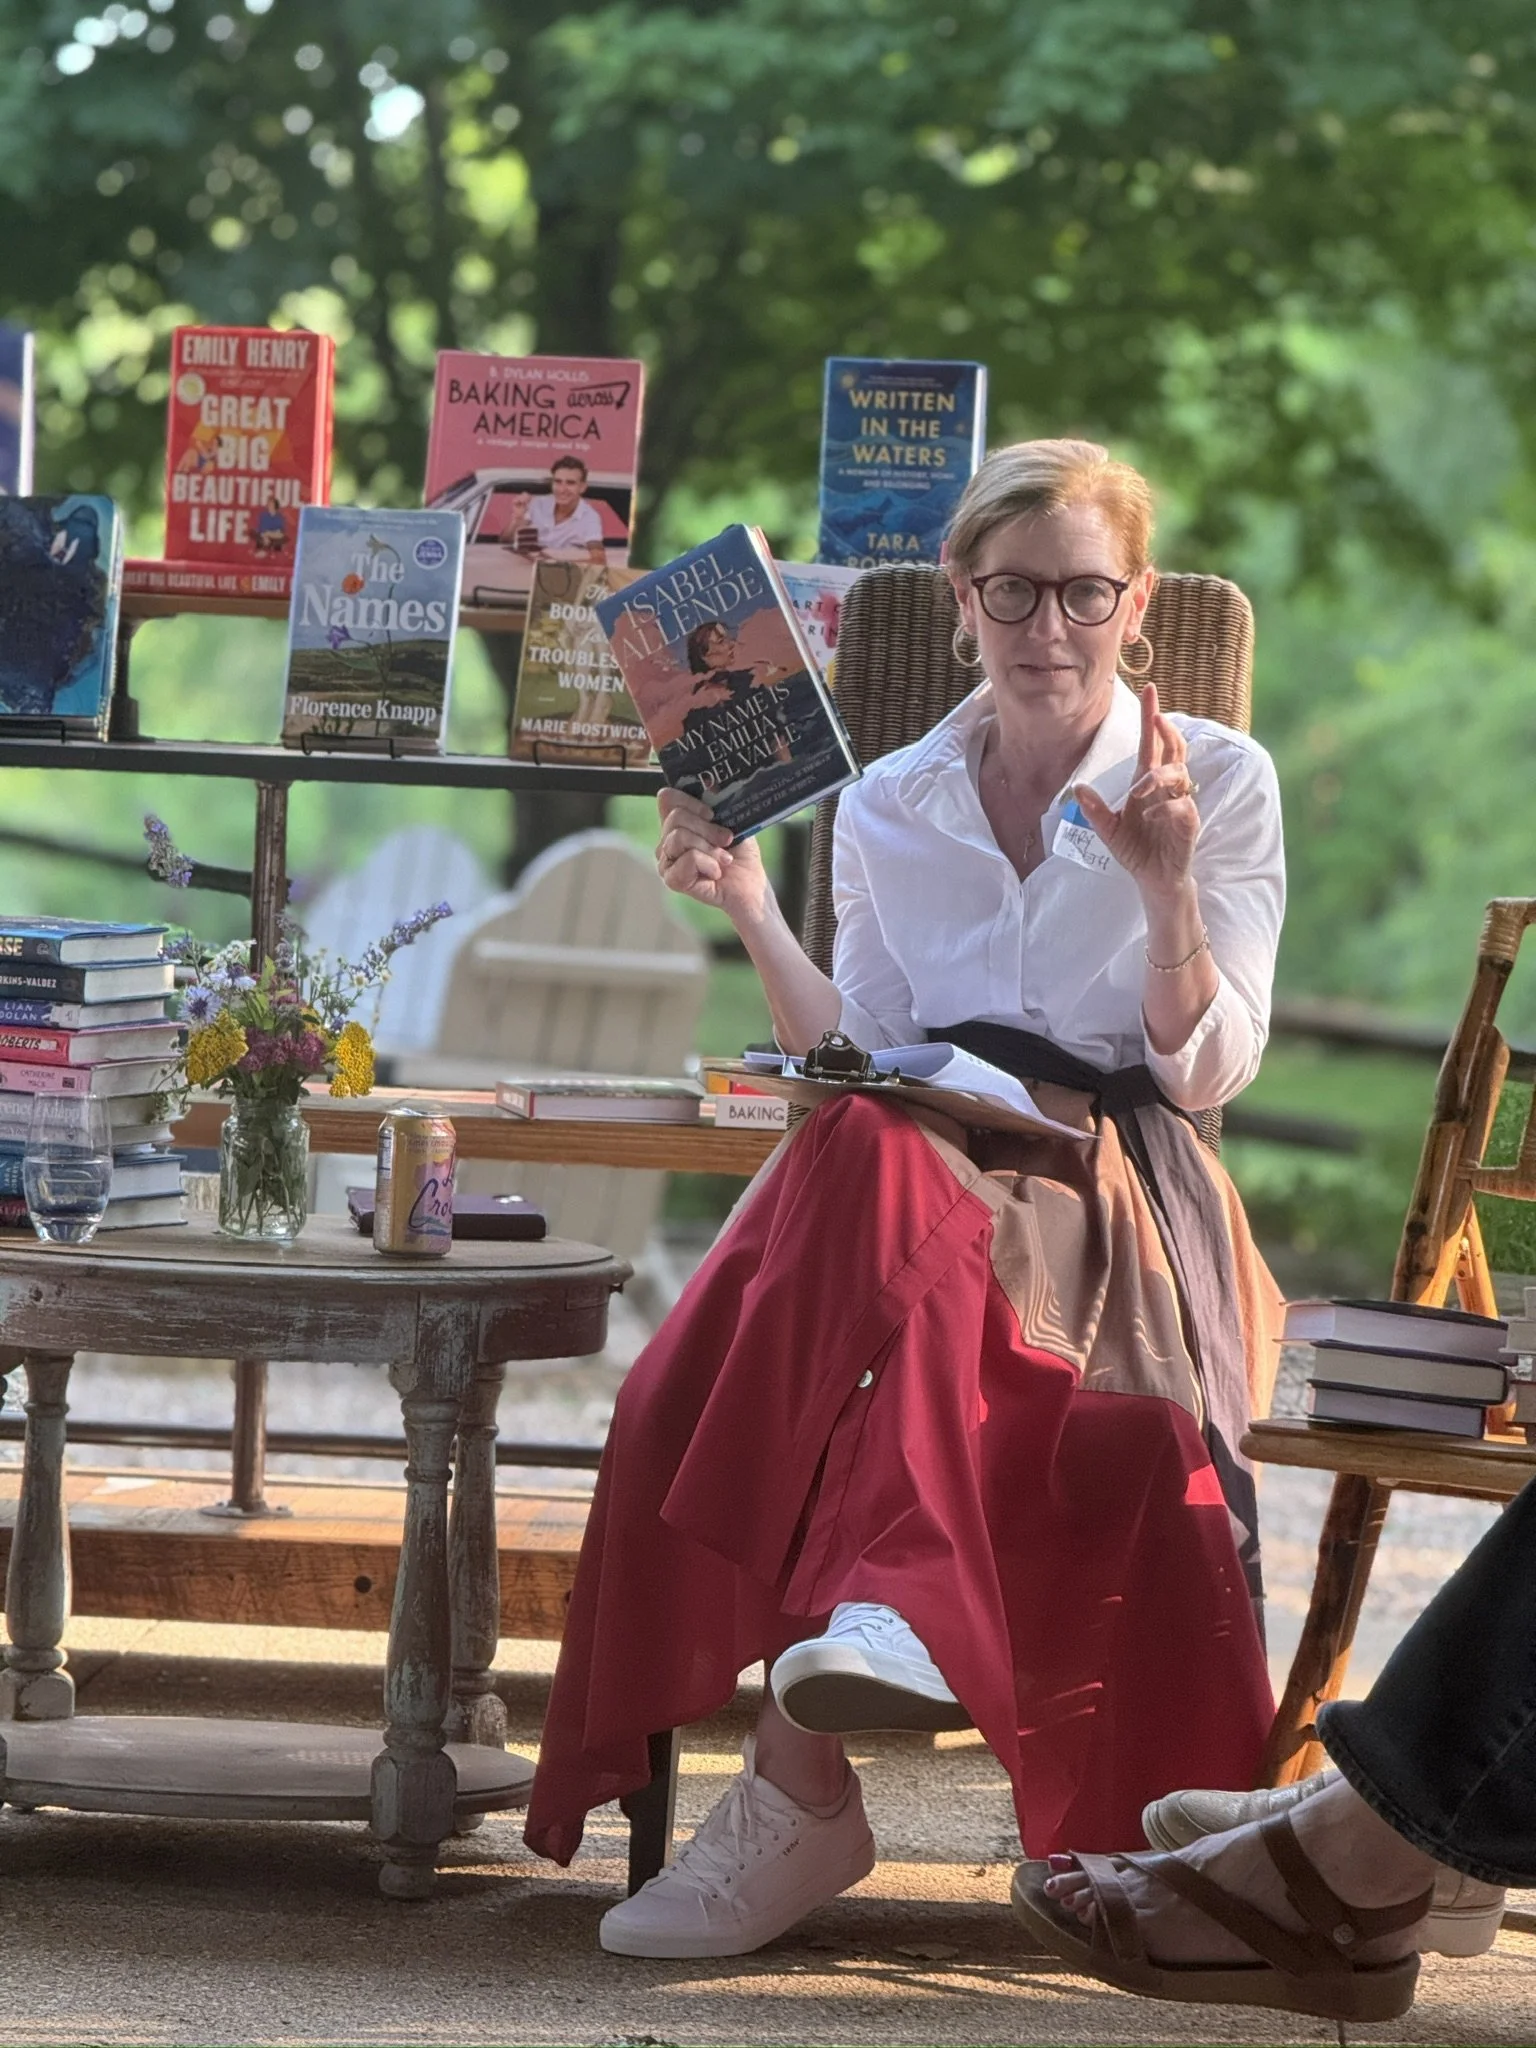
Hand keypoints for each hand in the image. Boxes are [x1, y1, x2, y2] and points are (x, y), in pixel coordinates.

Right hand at [654, 788, 770, 923]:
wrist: (750, 885)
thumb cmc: (740, 855)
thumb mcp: (732, 822)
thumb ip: (717, 804)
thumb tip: (711, 784)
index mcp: (678, 823)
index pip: (666, 798)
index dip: (688, 800)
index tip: (712, 813)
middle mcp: (667, 840)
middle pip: (675, 817)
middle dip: (707, 828)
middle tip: (726, 839)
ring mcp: (667, 860)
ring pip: (679, 837)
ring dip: (710, 848)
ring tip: (724, 860)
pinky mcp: (672, 879)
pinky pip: (687, 858)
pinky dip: (708, 864)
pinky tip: (715, 873)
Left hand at [1071, 682, 1198, 901]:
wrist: (1153, 879)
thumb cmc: (1136, 850)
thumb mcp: (1108, 830)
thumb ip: (1095, 810)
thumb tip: (1076, 788)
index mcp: (1147, 783)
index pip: (1152, 744)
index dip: (1152, 717)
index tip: (1150, 689)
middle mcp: (1166, 788)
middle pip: (1174, 749)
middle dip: (1166, 730)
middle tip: (1157, 717)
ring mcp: (1180, 803)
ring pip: (1179, 774)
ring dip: (1158, 775)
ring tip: (1139, 790)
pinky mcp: (1189, 822)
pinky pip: (1181, 805)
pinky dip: (1165, 806)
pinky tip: (1151, 814)